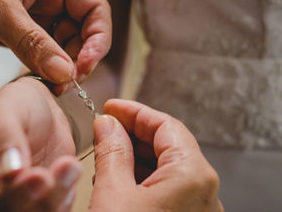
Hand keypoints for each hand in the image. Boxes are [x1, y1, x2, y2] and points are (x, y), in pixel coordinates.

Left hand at [0, 0, 111, 90]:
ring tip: (55, 86)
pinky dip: (45, 69)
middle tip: (68, 82)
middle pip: (82, 31)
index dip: (97, 37)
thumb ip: (32, 42)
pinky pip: (42, 54)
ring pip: (63, 46)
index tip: (85, 64)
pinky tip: (43, 81)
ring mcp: (34, 17)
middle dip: (79, 57)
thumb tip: (64, 73)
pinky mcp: (19, 34)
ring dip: (63, 68)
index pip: (94, 8)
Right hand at [0, 78, 80, 211]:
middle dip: (38, 200)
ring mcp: (12, 203)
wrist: (39, 109)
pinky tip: (69, 173)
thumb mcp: (4, 110)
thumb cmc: (15, 105)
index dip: (9, 195)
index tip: (36, 175)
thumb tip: (8, 171)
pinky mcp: (37, 204)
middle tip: (61, 170)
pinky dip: (65, 199)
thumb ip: (3, 137)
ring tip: (70, 165)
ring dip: (57, 199)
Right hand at [89, 99, 223, 211]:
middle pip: (168, 145)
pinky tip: (117, 180)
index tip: (111, 108)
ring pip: (166, 168)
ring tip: (105, 155)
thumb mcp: (113, 194)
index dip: (134, 112)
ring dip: (134, 157)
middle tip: (105, 128)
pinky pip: (166, 189)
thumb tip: (107, 124)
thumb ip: (111, 152)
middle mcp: (204, 193)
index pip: (166, 125)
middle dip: (133, 134)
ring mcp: (196, 208)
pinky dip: (141, 179)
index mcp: (192, 177)